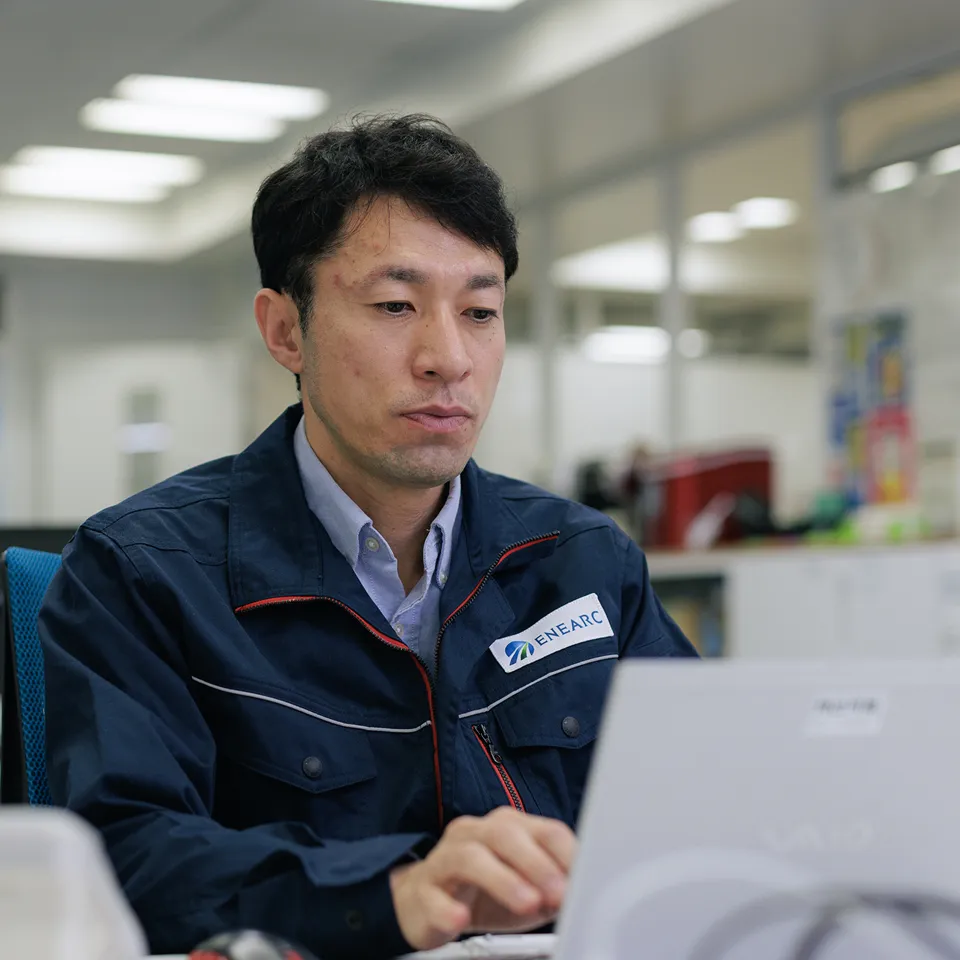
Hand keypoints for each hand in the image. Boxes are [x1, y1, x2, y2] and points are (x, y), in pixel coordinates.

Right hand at [389, 807, 576, 951]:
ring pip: (469, 857)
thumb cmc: (483, 892)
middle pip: (505, 834)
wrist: (425, 902)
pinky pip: (433, 894)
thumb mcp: (527, 888)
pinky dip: (448, 908)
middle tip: (558, 893)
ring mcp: (445, 858)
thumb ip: (552, 886)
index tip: (584, 880)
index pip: (543, 829)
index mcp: (507, 828)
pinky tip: (462, 918)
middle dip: (536, 863)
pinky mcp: (423, 889)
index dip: (566, 855)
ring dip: (502, 880)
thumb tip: (578, 892)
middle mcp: (475, 834)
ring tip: (526, 905)